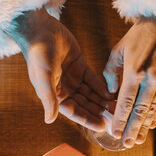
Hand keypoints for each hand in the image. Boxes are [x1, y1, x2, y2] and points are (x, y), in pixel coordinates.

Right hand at [6, 9, 111, 129]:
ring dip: (102, 101)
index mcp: (54, 94)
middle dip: (98, 112)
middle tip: (115, 120)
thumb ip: (48, 99)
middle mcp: (63, 88)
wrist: (40, 29)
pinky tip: (111, 94)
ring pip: (90, 94)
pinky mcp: (80, 66)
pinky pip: (93, 80)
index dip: (87, 119)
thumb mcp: (43, 78)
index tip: (101, 126)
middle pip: (84, 104)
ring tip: (117, 108)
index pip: (73, 111)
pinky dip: (101, 87)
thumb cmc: (38, 54)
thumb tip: (49, 120)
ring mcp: (72, 78)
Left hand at [103, 17, 155, 147]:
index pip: (125, 102)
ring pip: (154, 108)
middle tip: (127, 144)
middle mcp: (151, 77)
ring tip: (138, 140)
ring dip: (145, 127)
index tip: (115, 133)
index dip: (120, 120)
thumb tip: (110, 93)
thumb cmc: (139, 36)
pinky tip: (151, 125)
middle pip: (140, 110)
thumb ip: (111, 72)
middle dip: (133, 129)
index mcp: (134, 70)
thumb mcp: (118, 50)